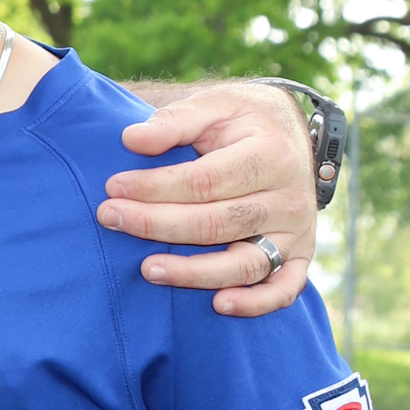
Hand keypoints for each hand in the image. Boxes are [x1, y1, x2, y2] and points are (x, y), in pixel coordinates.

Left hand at [97, 81, 316, 316]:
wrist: (287, 133)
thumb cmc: (241, 120)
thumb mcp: (214, 105)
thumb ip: (175, 120)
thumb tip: (131, 139)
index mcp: (271, 155)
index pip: (204, 181)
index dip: (155, 187)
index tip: (113, 187)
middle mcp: (289, 198)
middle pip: (218, 223)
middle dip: (157, 224)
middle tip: (110, 219)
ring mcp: (297, 231)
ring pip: (245, 263)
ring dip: (194, 273)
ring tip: (147, 270)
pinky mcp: (299, 256)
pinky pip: (284, 289)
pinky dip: (256, 303)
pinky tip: (218, 305)